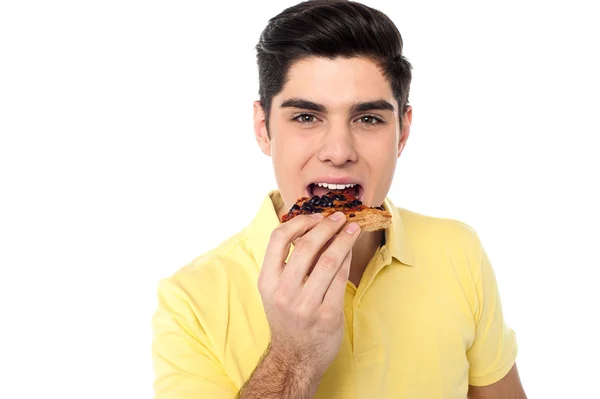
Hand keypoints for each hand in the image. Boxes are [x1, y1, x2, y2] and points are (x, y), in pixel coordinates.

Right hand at [257, 212, 360, 378]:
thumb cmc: (288, 319)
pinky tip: (351, 250)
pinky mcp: (327, 314)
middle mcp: (283, 292)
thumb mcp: (276, 291)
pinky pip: (341, 278)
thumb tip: (312, 228)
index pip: (278, 239)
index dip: (298, 222)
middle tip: (340, 218)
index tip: (315, 216)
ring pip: (329, 260)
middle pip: (307, 246)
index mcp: (267, 282)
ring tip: (352, 229)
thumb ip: (288, 263)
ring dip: (343, 239)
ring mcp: (306, 305)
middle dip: (327, 226)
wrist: (295, 359)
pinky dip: (348, 259)